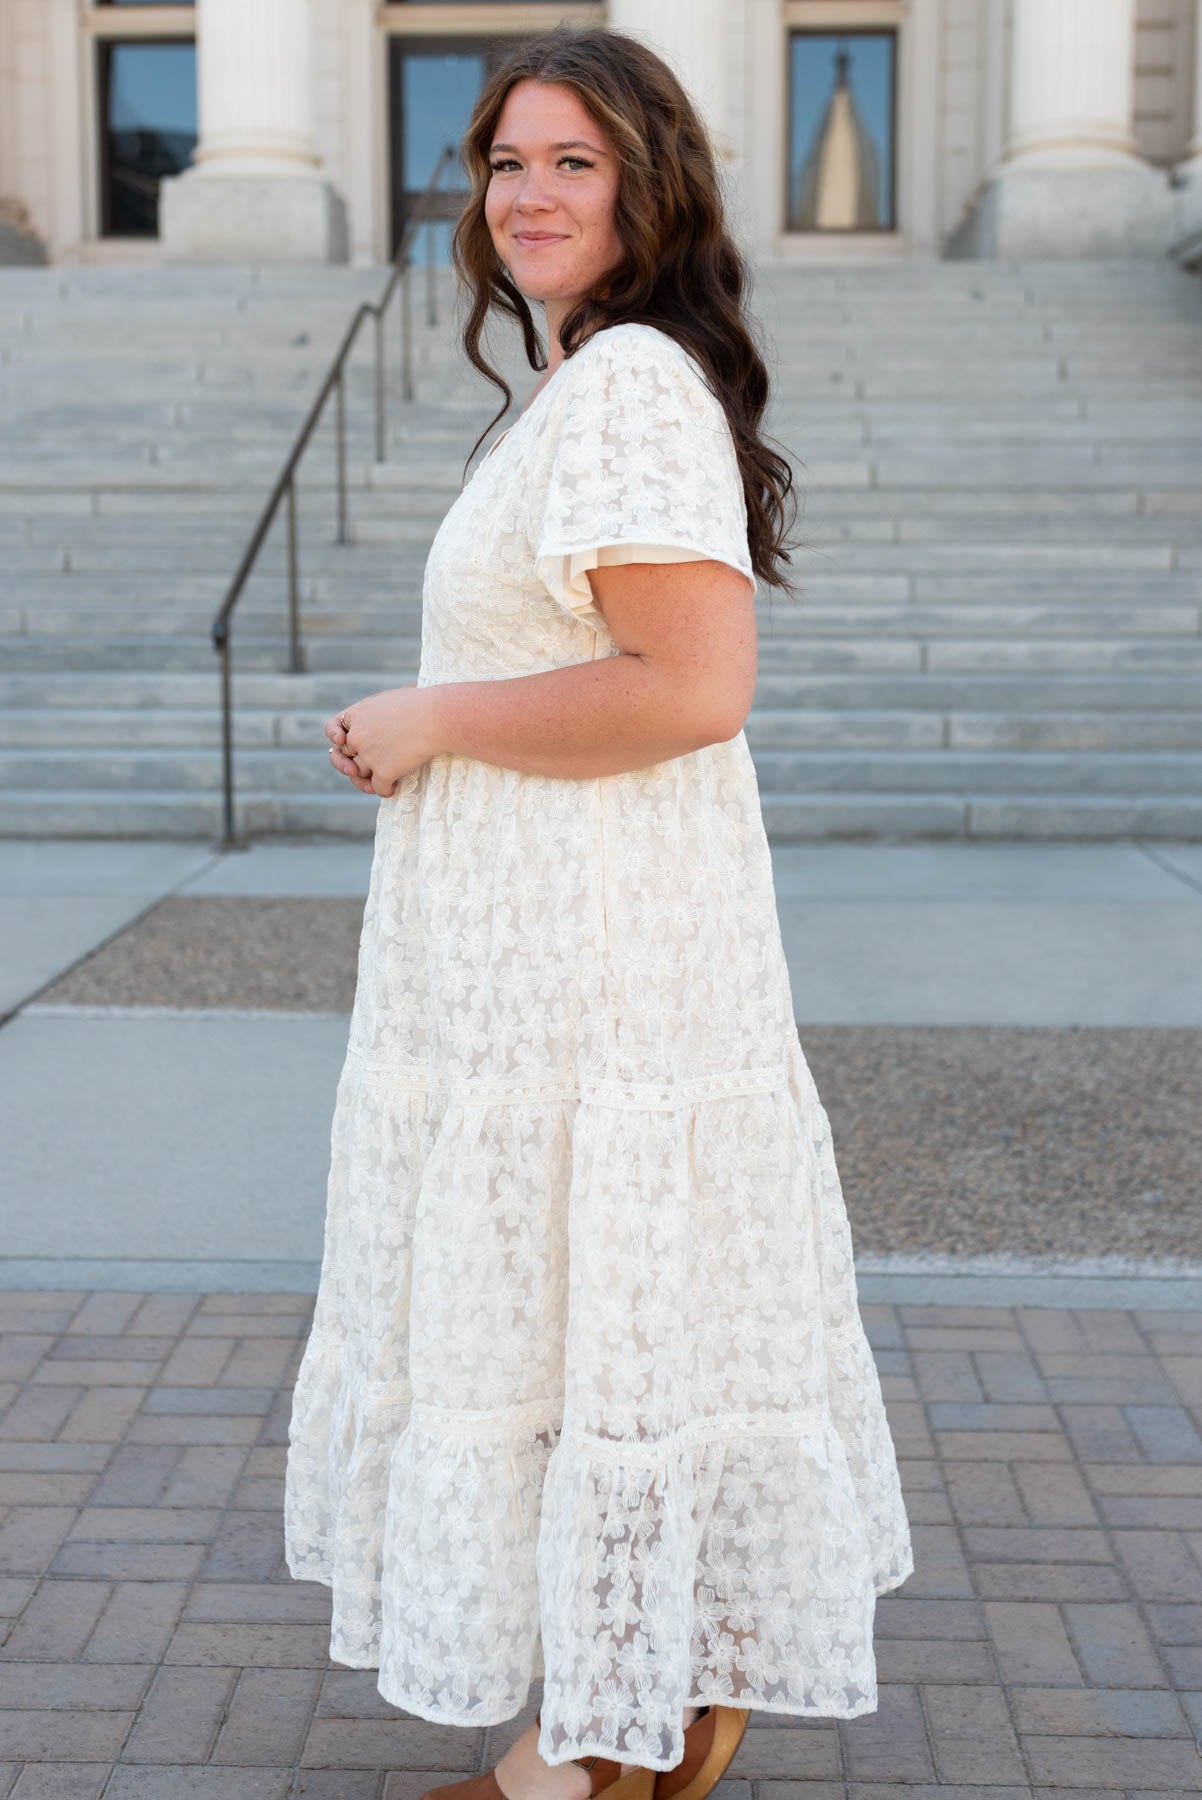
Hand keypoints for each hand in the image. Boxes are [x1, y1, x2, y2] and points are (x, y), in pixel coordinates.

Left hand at [325, 683, 440, 797]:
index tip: (341, 742)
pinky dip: (386, 790)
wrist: (436, 717)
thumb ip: (382, 708)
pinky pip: (379, 788)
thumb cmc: (423, 702)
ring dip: (366, 782)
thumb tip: (396, 705)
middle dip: (350, 764)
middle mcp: (357, 735)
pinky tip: (393, 788)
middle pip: (346, 754)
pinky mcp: (383, 771)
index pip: (334, 728)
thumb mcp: (394, 697)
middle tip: (355, 771)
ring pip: (359, 774)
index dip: (337, 738)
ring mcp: (368, 755)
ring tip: (373, 785)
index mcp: (357, 713)